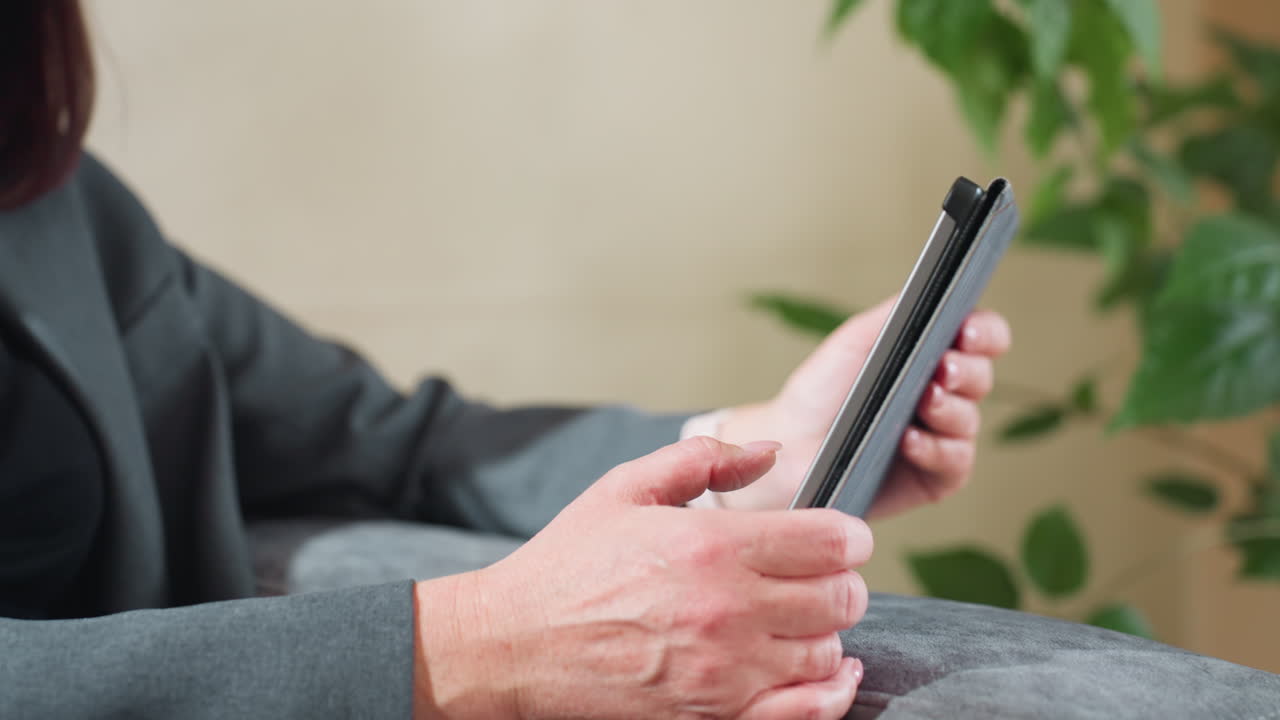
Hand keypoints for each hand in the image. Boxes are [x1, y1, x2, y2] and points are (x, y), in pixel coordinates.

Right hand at [413, 437, 871, 718]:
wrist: (512, 647)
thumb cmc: (566, 565)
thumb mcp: (624, 489)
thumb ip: (705, 460)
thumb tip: (768, 452)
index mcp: (711, 545)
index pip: (832, 541)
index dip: (849, 536)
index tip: (840, 537)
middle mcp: (727, 610)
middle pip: (841, 599)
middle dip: (841, 583)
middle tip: (820, 577)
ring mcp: (723, 672)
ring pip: (827, 654)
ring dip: (824, 634)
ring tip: (797, 620)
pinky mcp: (712, 718)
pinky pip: (805, 713)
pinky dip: (829, 693)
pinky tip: (829, 674)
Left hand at [717, 296, 1010, 518]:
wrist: (787, 446)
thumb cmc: (820, 393)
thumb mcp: (854, 342)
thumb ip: (895, 315)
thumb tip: (934, 291)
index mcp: (932, 357)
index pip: (982, 338)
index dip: (985, 333)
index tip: (967, 333)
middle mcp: (944, 396)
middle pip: (982, 377)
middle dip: (968, 371)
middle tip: (944, 369)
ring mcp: (942, 438)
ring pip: (970, 421)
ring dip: (950, 410)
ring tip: (924, 402)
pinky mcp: (934, 478)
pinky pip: (953, 463)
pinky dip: (935, 449)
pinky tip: (909, 440)